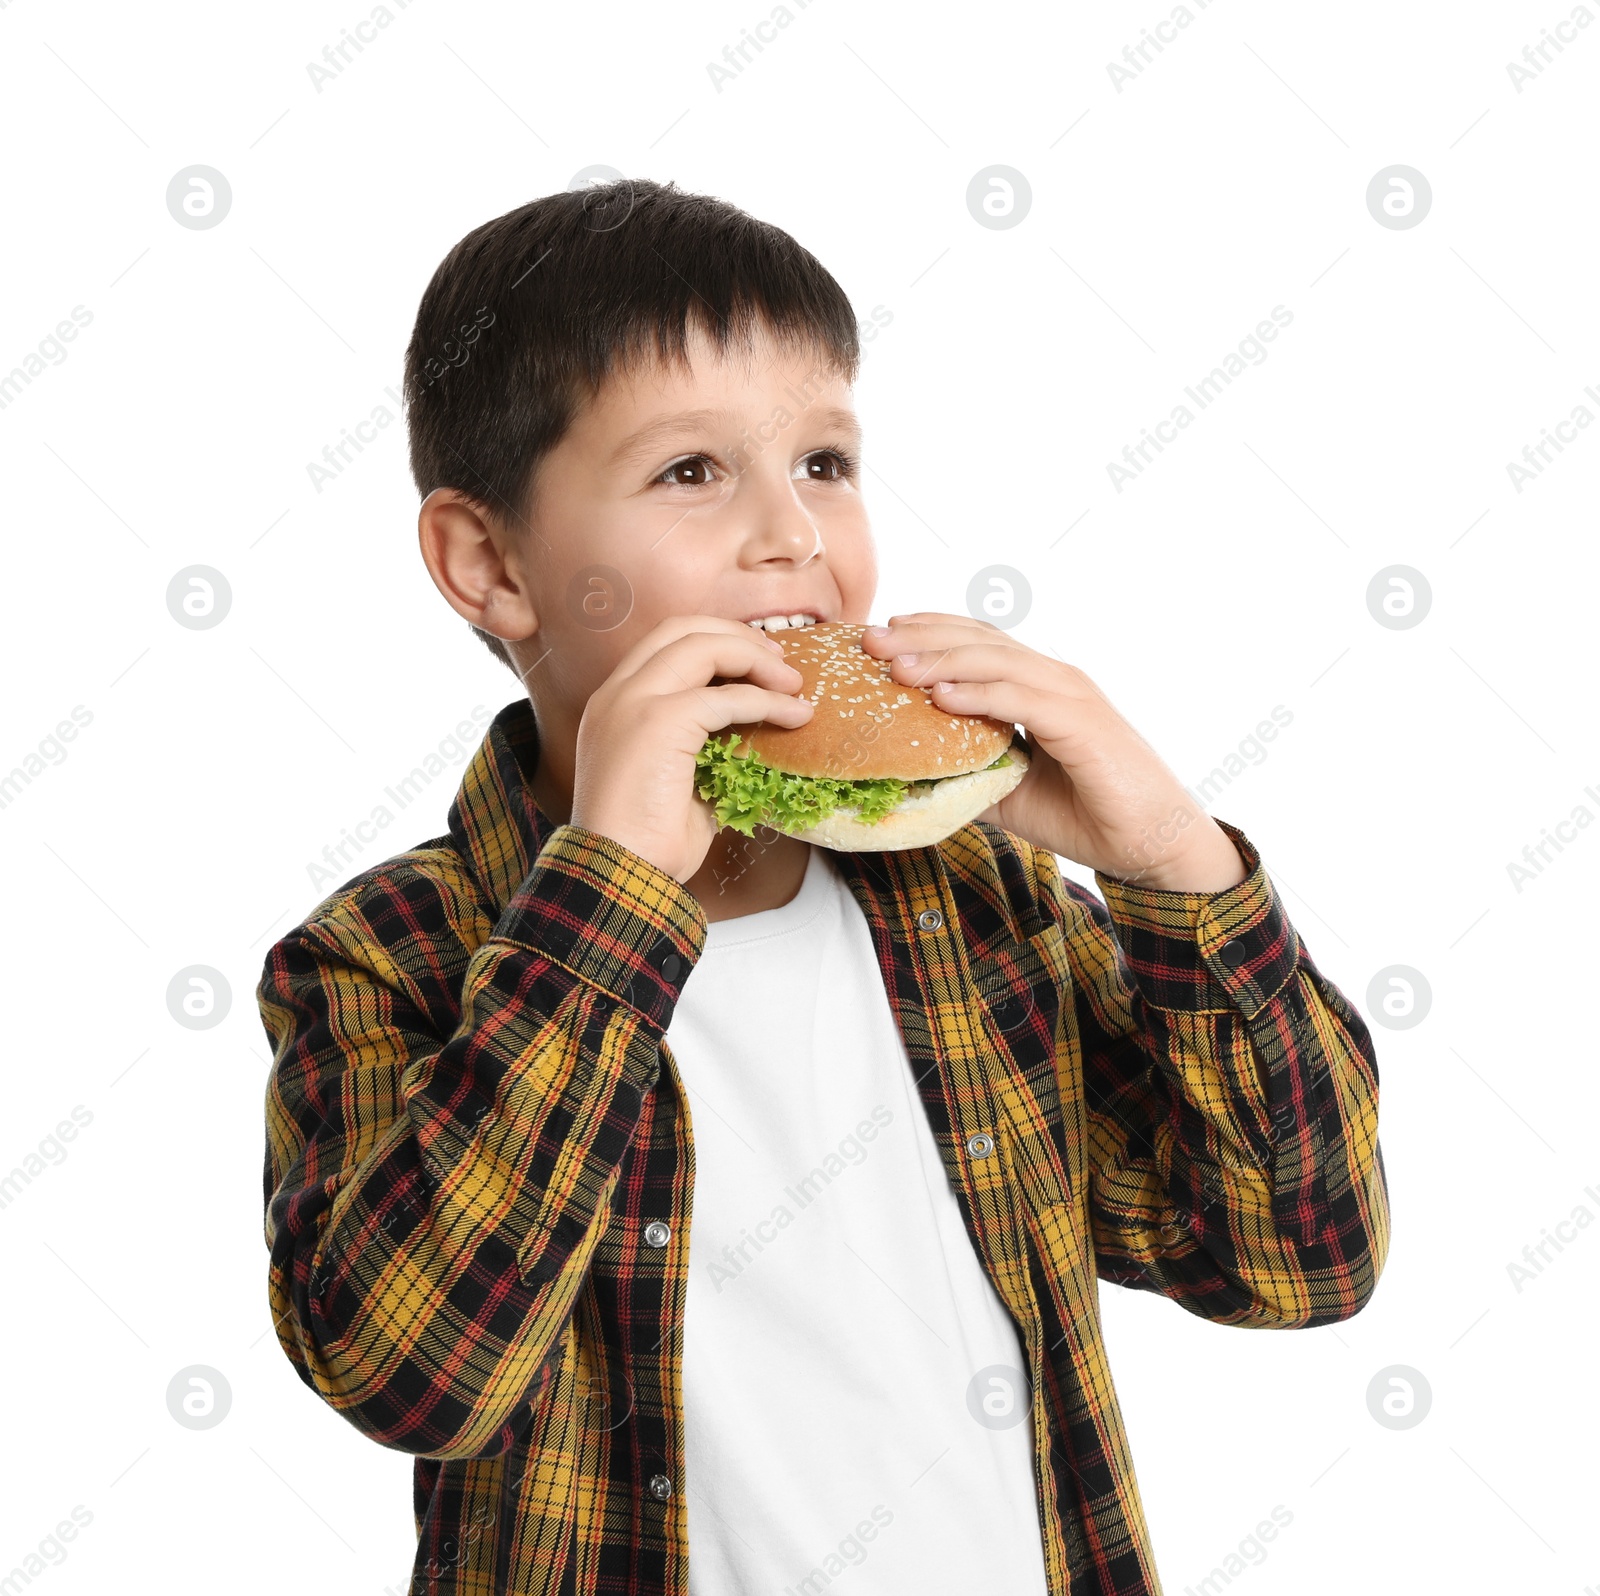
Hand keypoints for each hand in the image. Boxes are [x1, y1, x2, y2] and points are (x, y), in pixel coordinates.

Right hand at [569, 617, 812, 883]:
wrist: (619, 874)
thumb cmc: (647, 842)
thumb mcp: (677, 780)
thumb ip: (703, 746)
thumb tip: (754, 734)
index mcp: (615, 702)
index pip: (665, 643)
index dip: (716, 640)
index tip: (757, 662)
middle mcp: (618, 693)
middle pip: (684, 628)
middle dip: (739, 636)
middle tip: (781, 663)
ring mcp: (633, 702)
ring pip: (704, 646)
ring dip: (758, 660)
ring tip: (794, 685)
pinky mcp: (659, 721)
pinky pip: (726, 697)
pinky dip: (767, 702)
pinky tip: (795, 717)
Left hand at [859, 613, 1246, 891]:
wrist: (1152, 846)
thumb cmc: (1089, 816)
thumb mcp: (1012, 793)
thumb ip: (969, 775)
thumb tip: (913, 778)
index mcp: (1038, 688)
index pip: (978, 644)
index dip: (929, 632)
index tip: (880, 634)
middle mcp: (1055, 680)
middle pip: (980, 641)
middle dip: (921, 636)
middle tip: (869, 638)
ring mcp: (1071, 697)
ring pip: (998, 662)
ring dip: (942, 659)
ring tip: (894, 663)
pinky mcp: (1083, 725)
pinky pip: (1023, 701)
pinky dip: (980, 695)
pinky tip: (941, 697)